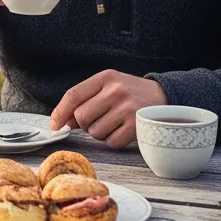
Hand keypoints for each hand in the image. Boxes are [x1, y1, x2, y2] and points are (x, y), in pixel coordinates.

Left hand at [50, 70, 166, 148]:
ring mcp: (127, 108)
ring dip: (100, 132)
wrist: (165, 96)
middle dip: (84, 124)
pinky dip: (114, 140)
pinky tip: (123, 130)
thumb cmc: (130, 93)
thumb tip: (64, 122)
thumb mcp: (109, 87)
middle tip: (98, 119)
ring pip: (95, 132)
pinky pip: (111, 142)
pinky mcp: (137, 125)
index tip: (55, 125)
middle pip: (81, 117)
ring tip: (114, 122)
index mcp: (106, 77)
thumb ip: (86, 100)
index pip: (73, 95)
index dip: (60, 112)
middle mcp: (116, 90)